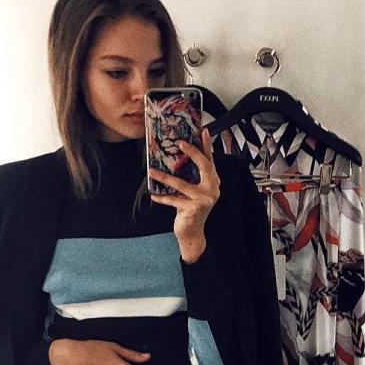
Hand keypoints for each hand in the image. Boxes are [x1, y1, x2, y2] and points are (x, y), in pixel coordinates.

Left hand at [148, 126, 219, 262]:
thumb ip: (190, 177)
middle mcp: (212, 190)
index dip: (206, 146)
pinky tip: (154, 196)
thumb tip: (174, 159)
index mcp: (213, 183)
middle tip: (180, 143)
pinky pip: (174, 200)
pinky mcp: (193, 208)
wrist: (192, 233)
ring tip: (151, 171)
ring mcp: (204, 199)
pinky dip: (163, 198)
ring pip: (181, 184)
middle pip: (204, 166)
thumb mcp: (192, 192)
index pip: (210, 161)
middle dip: (193, 153)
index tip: (203, 130)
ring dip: (164, 177)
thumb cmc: (190, 210)